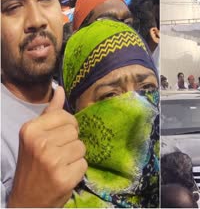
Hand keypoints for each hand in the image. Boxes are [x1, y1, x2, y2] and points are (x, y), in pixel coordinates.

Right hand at [7, 86, 86, 206]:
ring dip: (74, 157)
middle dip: (70, 143)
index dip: (67, 128)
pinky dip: (77, 170)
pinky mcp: (64, 177)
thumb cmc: (33, 165)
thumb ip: (50, 113)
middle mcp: (40, 143)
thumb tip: (59, 89)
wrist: (27, 199)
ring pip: (82, 147)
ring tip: (60, 165)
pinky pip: (84, 164)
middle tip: (56, 155)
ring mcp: (52, 161)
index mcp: (31, 129)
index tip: (57, 139)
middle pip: (75, 132)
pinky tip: (64, 175)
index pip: (66, 116)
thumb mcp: (35, 136)